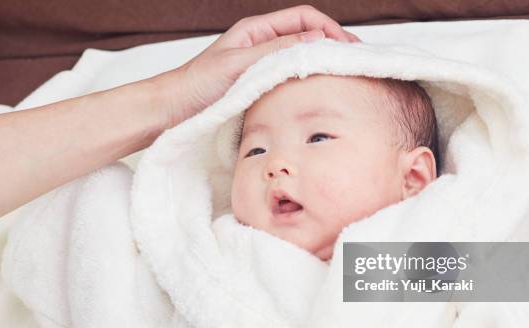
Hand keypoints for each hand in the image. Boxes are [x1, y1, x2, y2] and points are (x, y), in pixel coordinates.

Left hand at [160, 5, 359, 127]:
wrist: (173, 108)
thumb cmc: (198, 84)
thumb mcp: (239, 64)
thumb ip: (276, 51)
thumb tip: (316, 39)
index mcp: (256, 29)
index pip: (304, 17)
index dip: (330, 28)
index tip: (348, 47)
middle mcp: (261, 42)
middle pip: (307, 34)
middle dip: (332, 43)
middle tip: (355, 61)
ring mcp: (261, 62)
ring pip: (300, 54)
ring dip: (322, 61)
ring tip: (343, 74)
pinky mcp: (259, 83)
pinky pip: (290, 74)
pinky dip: (308, 77)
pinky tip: (317, 89)